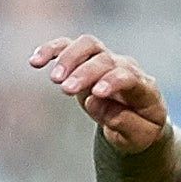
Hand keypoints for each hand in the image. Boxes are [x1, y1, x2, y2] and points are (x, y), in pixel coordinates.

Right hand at [31, 34, 168, 153]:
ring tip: (54, 79)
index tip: (96, 93)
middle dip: (84, 72)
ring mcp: (107, 60)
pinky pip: (69, 46)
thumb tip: (94, 101)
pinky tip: (35, 62)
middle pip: (105, 59)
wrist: (139, 120)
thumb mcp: (139, 136)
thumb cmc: (140, 129)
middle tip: (65, 89)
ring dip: (69, 58)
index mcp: (145, 87)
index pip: (129, 76)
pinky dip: (52, 50)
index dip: (112, 81)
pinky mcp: (87, 60)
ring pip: (88, 45)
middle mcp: (126, 68)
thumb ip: (123, 122)